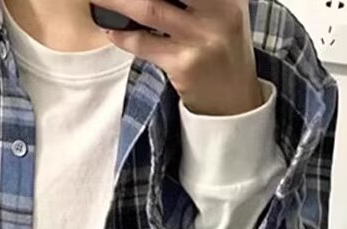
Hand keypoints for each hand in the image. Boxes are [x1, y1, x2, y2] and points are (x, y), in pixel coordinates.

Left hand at [99, 0, 264, 115]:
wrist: (234, 100)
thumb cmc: (221, 49)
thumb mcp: (222, 11)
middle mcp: (219, 11)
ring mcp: (201, 39)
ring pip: (148, 8)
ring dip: (116, 2)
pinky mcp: (184, 65)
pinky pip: (142, 43)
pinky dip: (121, 34)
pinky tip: (112, 27)